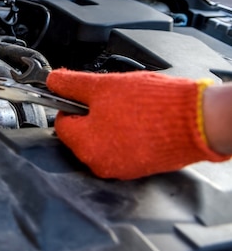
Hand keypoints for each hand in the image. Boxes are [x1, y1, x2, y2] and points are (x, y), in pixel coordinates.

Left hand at [46, 69, 228, 179]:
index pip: (62, 123)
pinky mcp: (140, 168)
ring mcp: (121, 169)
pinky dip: (126, 135)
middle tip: (111, 100)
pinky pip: (122, 149)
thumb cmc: (152, 105)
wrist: (197, 120)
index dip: (71, 105)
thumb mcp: (103, 86)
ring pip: (102, 141)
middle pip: (81, 134)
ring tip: (129, 110)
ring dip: (109, 124)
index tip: (83, 95)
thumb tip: (53, 80)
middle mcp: (99, 164)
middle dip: (91, 116)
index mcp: (85, 145)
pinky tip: (140, 121)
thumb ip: (71, 84)